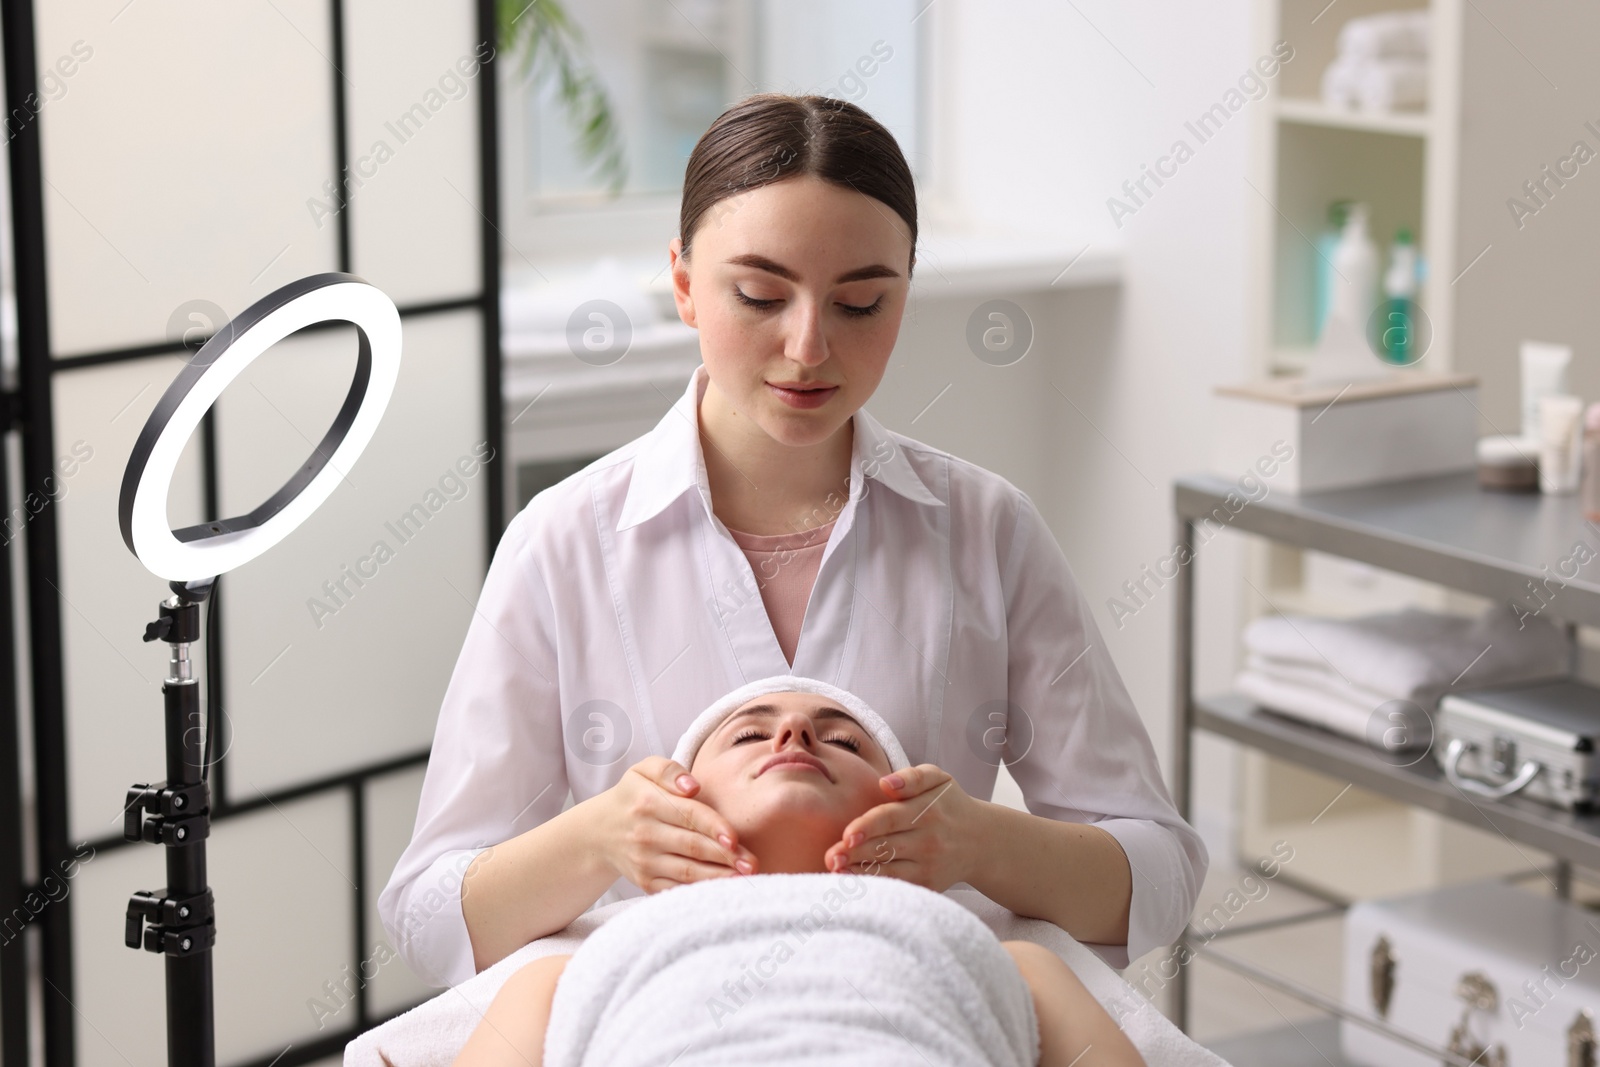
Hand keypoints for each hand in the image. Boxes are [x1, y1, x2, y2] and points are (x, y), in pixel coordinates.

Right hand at [591, 756, 758, 893]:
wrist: (599, 831)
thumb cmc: (634, 795)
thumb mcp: (644, 770)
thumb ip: (669, 770)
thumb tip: (692, 787)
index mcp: (648, 802)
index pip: (688, 815)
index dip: (713, 828)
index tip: (735, 839)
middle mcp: (645, 834)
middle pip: (692, 846)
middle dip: (725, 856)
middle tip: (752, 863)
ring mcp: (644, 861)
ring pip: (687, 872)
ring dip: (718, 877)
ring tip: (745, 878)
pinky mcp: (645, 881)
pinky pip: (677, 888)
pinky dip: (700, 890)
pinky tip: (722, 889)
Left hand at [822, 764, 983, 891]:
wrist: (980, 840)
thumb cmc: (948, 804)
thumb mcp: (937, 779)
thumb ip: (912, 777)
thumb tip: (885, 784)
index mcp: (927, 811)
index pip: (890, 819)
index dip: (867, 827)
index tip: (846, 836)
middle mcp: (928, 841)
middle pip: (884, 848)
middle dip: (854, 853)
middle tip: (830, 857)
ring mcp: (928, 866)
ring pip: (888, 871)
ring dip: (859, 872)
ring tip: (835, 869)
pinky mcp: (928, 885)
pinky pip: (896, 886)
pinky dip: (873, 885)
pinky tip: (851, 881)